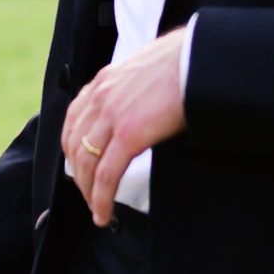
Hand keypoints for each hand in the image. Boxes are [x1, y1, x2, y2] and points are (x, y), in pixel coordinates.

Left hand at [62, 30, 187, 226]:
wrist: (201, 59)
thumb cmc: (186, 62)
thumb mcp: (148, 71)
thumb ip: (134, 90)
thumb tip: (141, 106)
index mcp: (104, 80)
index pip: (73, 121)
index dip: (73, 150)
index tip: (80, 168)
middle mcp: (101, 96)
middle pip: (74, 145)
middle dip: (78, 176)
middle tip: (88, 196)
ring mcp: (112, 115)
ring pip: (86, 164)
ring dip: (88, 192)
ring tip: (97, 211)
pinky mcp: (129, 134)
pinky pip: (106, 175)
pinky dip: (101, 199)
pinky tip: (104, 214)